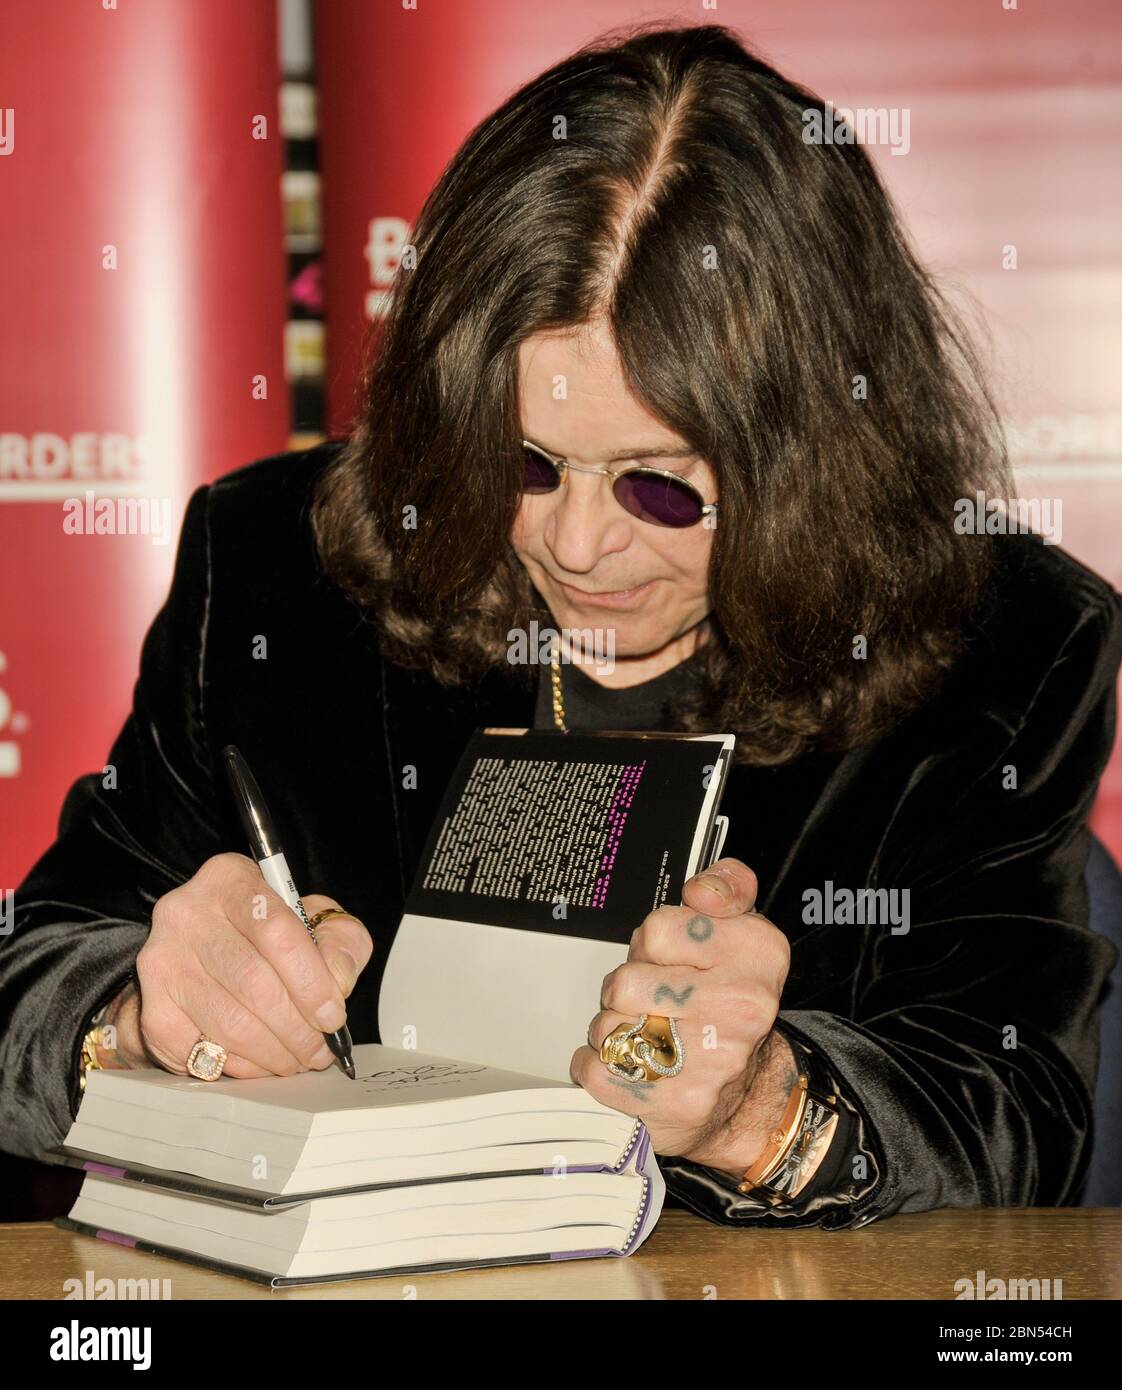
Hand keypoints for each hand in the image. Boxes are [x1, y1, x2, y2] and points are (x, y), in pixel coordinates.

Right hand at [111, 852, 371, 1077]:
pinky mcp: (151, 1005)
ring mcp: (162, 960)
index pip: (275, 930)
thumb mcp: (318, 921)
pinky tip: (261, 1063)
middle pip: (251, 981)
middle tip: (320, 1049)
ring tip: (298, 1059)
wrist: (212, 949)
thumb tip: (339, 980)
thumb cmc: (270, 933)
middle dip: (297, 1027)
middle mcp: (187, 913)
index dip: (310, 981)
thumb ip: (341, 942)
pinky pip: (198, 1049)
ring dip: (273, 1053)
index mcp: (230, 879)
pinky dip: (239, 1066)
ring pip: (227, 1021)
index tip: (332, 1014)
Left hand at [570, 858, 794, 1176]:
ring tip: (645, 1034)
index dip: (650, 945)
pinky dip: (598, 1066)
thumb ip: (726, 888)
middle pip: (625, 981)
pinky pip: (598, 1070)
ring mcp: (712, 1059)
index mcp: (757, 952)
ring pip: (608, 1026)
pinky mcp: (678, 1102)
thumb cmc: (730, 1002)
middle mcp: (742, 1005)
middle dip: (625, 989)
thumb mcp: (742, 930)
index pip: (657, 930)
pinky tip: (628, 1063)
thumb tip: (701, 890)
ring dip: (613, 1029)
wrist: (748, 1094)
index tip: (670, 959)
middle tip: (650, 999)